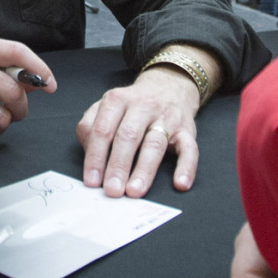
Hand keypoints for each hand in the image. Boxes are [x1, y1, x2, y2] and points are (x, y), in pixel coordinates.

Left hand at [77, 66, 198, 197]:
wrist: (168, 86)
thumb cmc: (132, 105)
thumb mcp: (107, 106)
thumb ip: (91, 125)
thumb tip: (88, 154)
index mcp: (117, 100)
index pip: (103, 129)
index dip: (96, 156)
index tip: (92, 181)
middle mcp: (142, 106)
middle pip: (127, 136)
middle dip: (118, 165)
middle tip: (112, 190)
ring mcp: (166, 118)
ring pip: (154, 144)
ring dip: (144, 170)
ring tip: (134, 191)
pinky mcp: (187, 130)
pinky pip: (190, 149)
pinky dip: (187, 168)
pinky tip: (180, 184)